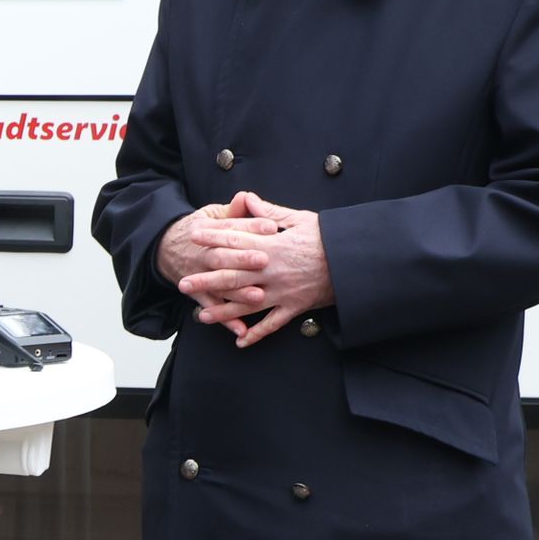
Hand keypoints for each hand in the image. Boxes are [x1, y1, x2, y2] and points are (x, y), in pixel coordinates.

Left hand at [168, 193, 331, 344]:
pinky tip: (240, 341)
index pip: (235, 242)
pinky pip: (272, 324)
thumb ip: (269, 212)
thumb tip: (246, 198)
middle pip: (232, 277)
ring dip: (223, 311)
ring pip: (246, 304)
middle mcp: (272, 271)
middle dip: (206, 281)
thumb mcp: (299, 219)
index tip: (193, 237)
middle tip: (183, 284)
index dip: (213, 239)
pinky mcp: (295, 307)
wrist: (355, 262)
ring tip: (201, 316)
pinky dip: (256, 334)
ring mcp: (282, 292)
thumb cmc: (328, 238)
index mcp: (272, 247)